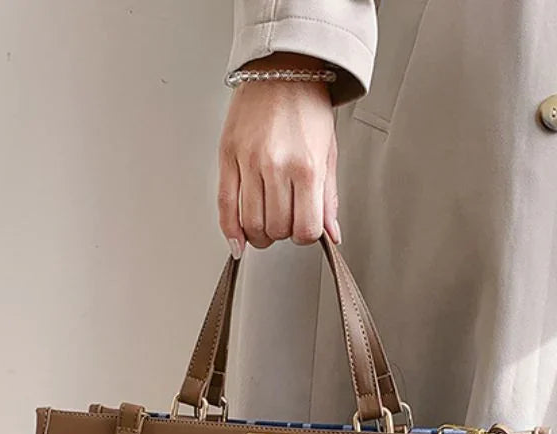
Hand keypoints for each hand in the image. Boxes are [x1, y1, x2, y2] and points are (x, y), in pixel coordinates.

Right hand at [218, 53, 340, 255]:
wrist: (282, 70)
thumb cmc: (307, 107)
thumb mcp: (328, 153)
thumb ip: (328, 198)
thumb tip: (331, 234)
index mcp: (306, 168)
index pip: (304, 228)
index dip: (305, 236)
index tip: (304, 229)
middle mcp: (276, 166)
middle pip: (276, 229)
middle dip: (282, 233)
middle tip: (285, 222)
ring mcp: (249, 162)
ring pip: (250, 223)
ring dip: (259, 234)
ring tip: (265, 226)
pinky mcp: (227, 157)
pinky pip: (225, 205)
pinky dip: (231, 230)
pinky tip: (238, 241)